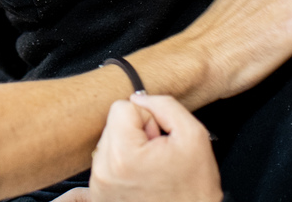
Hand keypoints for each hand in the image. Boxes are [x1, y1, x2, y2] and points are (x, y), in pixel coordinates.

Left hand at [85, 95, 220, 201]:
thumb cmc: (194, 190)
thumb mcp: (193, 135)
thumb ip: (164, 105)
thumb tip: (139, 98)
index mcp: (122, 155)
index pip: (122, 107)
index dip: (147, 119)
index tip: (159, 140)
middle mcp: (103, 171)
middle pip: (114, 125)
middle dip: (137, 134)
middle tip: (157, 156)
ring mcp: (98, 186)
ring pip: (110, 142)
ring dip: (130, 150)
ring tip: (151, 169)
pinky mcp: (98, 195)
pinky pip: (104, 163)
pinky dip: (121, 167)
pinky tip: (139, 179)